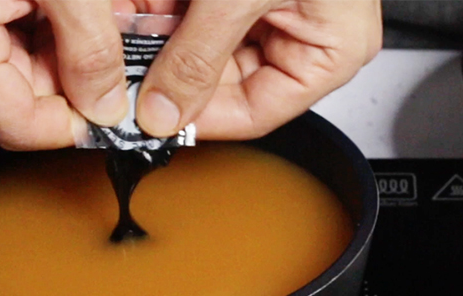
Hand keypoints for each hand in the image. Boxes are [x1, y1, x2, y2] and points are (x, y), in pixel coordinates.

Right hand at [0, 0, 129, 149]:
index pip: (20, 125)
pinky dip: (46, 30)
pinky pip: (2, 41)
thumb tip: (108, 106)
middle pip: (18, 99)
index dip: (79, 123)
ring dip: (65, 53)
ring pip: (16, 72)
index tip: (123, 111)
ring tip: (98, 19)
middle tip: (121, 55)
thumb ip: (91, 46)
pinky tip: (70, 10)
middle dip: (77, 80)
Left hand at [135, 0, 381, 139]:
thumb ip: (199, 55)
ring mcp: (283, 7)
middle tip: (129, 72)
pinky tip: (146, 10)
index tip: (151, 117)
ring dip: (168, 39)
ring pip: (211, 45)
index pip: (256, 112)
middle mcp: (310, 33)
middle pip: (228, 80)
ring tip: (132, 32)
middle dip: (174, 71)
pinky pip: (210, 13)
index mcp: (333, 50)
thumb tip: (162, 110)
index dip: (199, 118)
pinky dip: (175, 10)